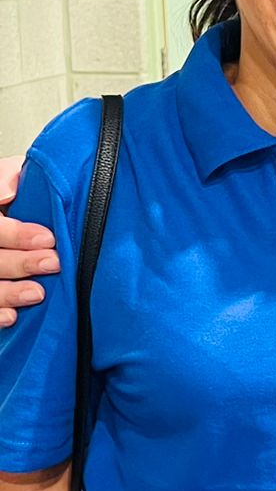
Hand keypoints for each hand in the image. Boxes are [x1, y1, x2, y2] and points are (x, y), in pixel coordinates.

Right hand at [0, 163, 58, 326]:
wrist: (16, 211)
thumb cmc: (12, 191)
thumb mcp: (12, 174)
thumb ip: (7, 178)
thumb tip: (9, 192)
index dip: (16, 235)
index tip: (49, 238)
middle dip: (20, 263)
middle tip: (53, 263)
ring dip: (9, 293)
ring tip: (38, 293)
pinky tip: (13, 316)